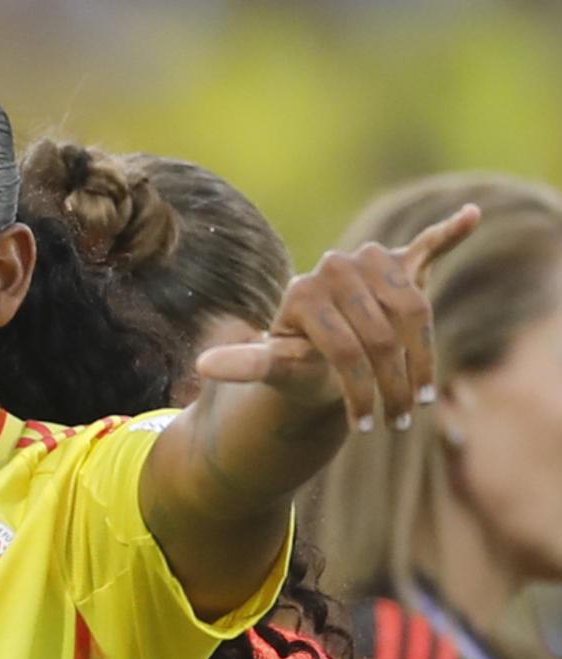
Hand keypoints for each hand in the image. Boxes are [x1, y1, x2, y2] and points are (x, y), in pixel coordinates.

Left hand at [196, 203, 480, 432]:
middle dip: (394, 384)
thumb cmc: (297, 363)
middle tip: (399, 422)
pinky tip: (471, 215)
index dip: (358, 392)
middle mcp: (336, 267)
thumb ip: (246, 364)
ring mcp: (370, 263)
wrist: (316, 349)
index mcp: (304, 290)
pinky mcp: (399, 264)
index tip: (364, 427)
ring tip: (421, 398)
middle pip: (384, 333)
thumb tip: (202, 365)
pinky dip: (448, 232)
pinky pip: (426, 246)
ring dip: (423, 357)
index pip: (346, 348)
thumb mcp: (274, 368)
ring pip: (414, 311)